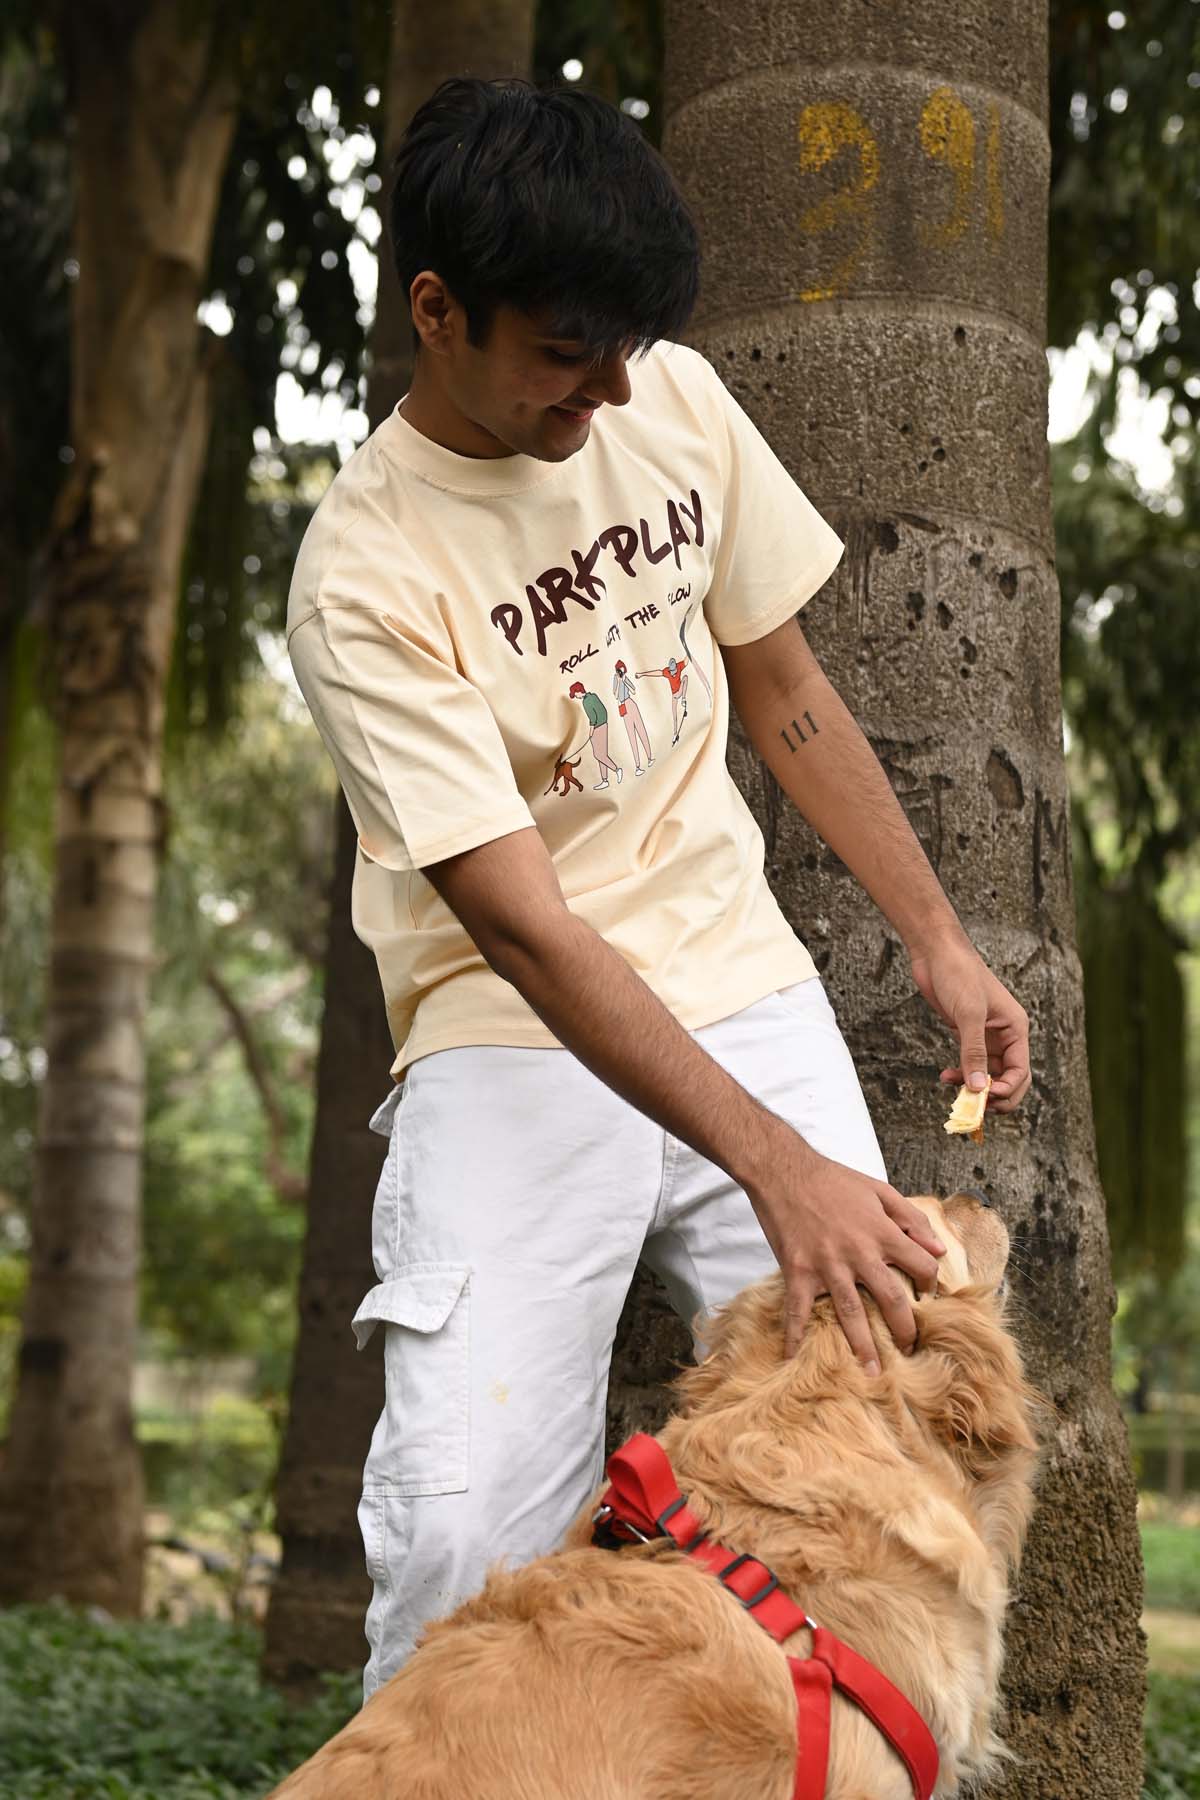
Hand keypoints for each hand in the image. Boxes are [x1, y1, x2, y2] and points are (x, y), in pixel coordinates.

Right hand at [750, 1140, 946, 1370]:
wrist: (784, 1170)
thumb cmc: (833, 1179)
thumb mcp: (879, 1190)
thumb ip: (911, 1219)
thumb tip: (939, 1249)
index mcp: (882, 1233)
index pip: (922, 1266)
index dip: (929, 1283)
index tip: (925, 1295)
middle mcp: (859, 1253)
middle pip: (892, 1301)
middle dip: (905, 1331)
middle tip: (910, 1352)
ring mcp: (827, 1266)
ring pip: (851, 1314)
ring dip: (862, 1346)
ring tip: (871, 1373)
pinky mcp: (798, 1271)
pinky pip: (797, 1310)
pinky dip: (795, 1335)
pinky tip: (793, 1358)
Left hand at [909, 931, 1030, 1114]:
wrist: (936, 952)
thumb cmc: (958, 974)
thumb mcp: (968, 1014)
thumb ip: (973, 1052)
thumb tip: (979, 1089)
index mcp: (1016, 1028)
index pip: (1020, 1071)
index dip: (1006, 1090)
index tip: (985, 1098)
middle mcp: (1005, 1035)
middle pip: (1009, 1077)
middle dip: (995, 1095)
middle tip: (974, 1106)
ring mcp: (986, 1035)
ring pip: (988, 1073)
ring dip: (975, 1086)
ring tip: (955, 1093)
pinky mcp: (967, 1033)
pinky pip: (971, 1063)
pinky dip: (961, 1074)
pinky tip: (946, 1077)